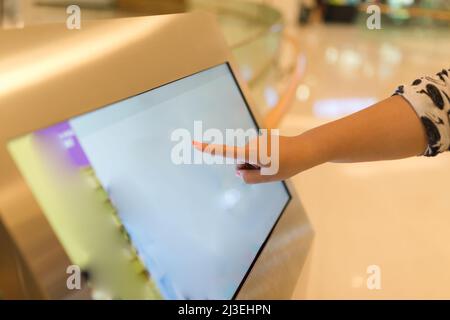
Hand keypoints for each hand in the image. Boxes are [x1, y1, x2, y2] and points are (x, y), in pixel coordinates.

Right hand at [192, 135, 307, 183]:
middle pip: (241, 161)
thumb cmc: (288, 164)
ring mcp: (257, 140)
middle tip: (269, 170)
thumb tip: (238, 171)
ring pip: (249, 157)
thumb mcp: (267, 177)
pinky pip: (256, 153)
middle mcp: (251, 143)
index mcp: (250, 152)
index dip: (208, 149)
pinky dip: (263, 158)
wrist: (305, 149)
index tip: (193, 143)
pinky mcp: (262, 140)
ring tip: (276, 163)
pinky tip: (277, 158)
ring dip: (258, 163)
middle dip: (250, 167)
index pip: (225, 152)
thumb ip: (248, 177)